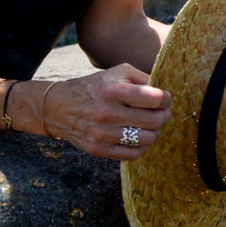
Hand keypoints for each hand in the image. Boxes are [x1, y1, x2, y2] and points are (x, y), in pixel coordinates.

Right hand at [43, 64, 171, 160]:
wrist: (59, 107)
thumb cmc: (95, 87)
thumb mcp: (117, 72)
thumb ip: (143, 79)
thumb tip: (165, 92)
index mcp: (112, 90)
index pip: (154, 99)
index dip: (166, 99)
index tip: (165, 99)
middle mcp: (106, 113)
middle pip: (154, 121)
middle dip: (165, 116)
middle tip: (163, 112)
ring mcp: (102, 134)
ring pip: (147, 139)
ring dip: (155, 132)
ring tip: (152, 124)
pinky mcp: (99, 150)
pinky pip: (133, 154)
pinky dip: (142, 146)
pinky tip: (140, 136)